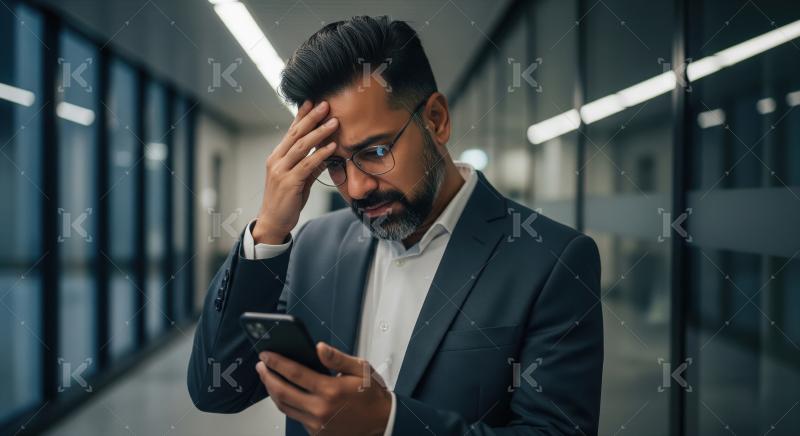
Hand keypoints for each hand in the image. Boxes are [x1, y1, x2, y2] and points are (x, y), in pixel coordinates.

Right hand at [253, 100, 339, 243]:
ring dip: (319, 133)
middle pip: (295, 134)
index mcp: (277, 156)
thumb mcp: (299, 179)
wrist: (273, 222)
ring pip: (301, 147)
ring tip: (334, 122)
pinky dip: (320, 154)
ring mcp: (280, 171)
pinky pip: (306, 165)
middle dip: (311, 118)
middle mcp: (276, 160)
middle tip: (326, 104)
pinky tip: (331, 146)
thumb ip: (310, 164)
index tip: (312, 101)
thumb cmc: (286, 200)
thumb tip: (326, 151)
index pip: (290, 131)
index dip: (301, 115)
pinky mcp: (288, 183)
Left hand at [255, 342, 391, 435]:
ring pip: (284, 407)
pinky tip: (285, 393)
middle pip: (282, 392)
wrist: (382, 421)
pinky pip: (295, 417)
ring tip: (268, 378)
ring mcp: (317, 423)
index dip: (277, 362)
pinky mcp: (316, 433)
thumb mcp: (360, 369)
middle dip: (267, 377)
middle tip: (261, 366)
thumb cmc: (371, 394)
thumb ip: (337, 358)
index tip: (266, 355)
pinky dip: (286, 404)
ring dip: (272, 391)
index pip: (294, 373)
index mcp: (330, 390)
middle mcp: (320, 409)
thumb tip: (319, 348)